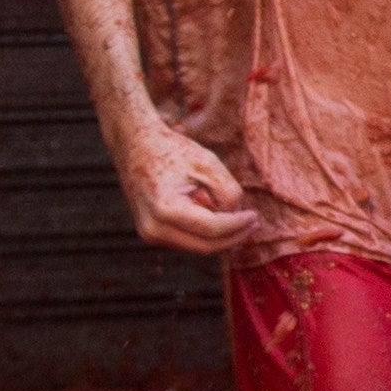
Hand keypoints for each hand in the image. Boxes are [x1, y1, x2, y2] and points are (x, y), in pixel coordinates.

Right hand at [113, 111, 256, 253]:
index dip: (238, 225)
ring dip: (220, 235)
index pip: (212, 229)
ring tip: (236, 215)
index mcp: (164, 209)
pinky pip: (187, 240)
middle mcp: (153, 229)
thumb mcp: (208, 163)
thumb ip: (227, 192)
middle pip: (206, 245)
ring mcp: (150, 234)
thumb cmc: (171, 150)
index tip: (255, 216)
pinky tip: (214, 213)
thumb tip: (235, 216)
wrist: (134, 144)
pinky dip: (205, 232)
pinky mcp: (151, 234)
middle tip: (254, 224)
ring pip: (198, 246)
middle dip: (233, 236)